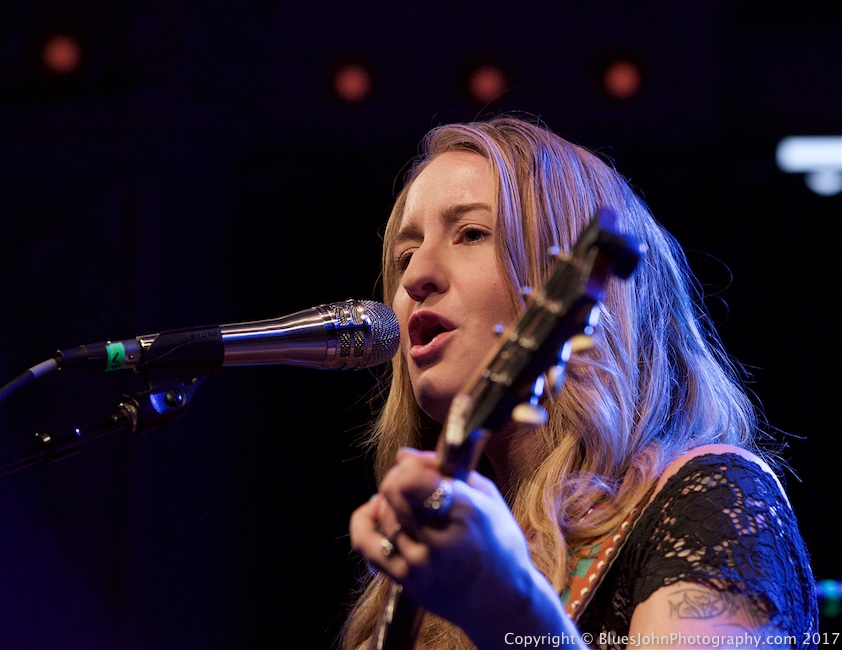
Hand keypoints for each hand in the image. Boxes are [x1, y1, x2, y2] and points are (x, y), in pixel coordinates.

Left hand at [349, 448, 544, 635]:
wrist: (502, 601)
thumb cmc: (499, 544)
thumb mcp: (486, 497)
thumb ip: (444, 471)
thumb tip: (402, 455)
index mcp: (465, 512)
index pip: (413, 479)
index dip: (410, 466)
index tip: (418, 466)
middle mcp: (439, 539)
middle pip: (393, 490)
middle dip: (398, 477)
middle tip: (410, 481)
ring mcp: (419, 563)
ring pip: (382, 514)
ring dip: (389, 501)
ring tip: (407, 503)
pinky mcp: (405, 580)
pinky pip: (365, 543)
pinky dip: (364, 521)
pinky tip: (377, 514)